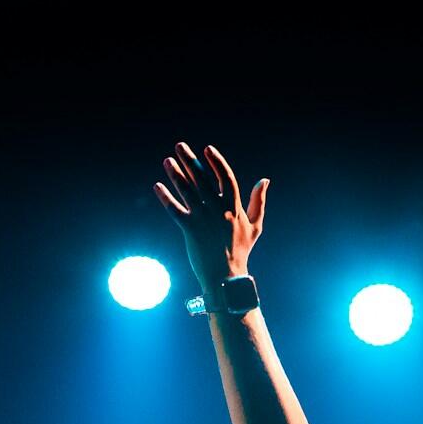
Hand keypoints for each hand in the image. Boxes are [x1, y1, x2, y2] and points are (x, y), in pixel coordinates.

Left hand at [153, 142, 267, 294]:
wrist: (227, 277)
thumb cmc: (241, 251)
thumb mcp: (256, 225)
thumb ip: (259, 201)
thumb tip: (265, 180)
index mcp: (234, 207)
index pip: (225, 178)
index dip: (217, 162)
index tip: (207, 149)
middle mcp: (218, 210)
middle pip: (203, 179)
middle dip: (190, 161)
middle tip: (179, 146)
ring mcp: (203, 219)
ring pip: (187, 192)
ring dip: (176, 175)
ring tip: (168, 161)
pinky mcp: (190, 230)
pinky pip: (175, 210)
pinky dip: (166, 198)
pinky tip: (157, 186)